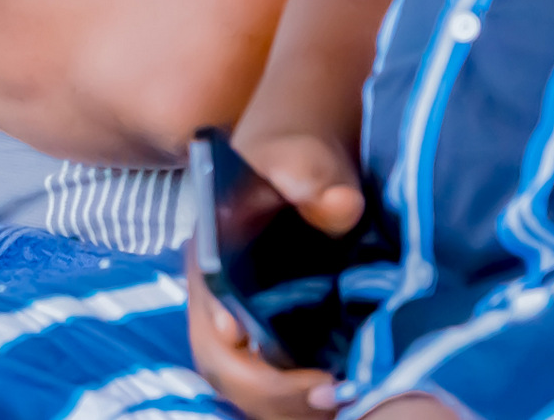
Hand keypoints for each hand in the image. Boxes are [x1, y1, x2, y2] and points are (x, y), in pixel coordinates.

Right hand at [183, 131, 370, 419]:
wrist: (302, 173)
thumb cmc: (294, 164)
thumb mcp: (300, 158)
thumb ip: (312, 175)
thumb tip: (338, 205)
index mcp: (208, 260)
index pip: (211, 320)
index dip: (239, 352)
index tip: (283, 361)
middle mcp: (215, 302)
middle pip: (226, 369)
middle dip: (273, 393)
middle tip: (331, 394)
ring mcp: (240, 328)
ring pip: (249, 389)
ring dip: (290, 406)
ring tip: (342, 400)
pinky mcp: (270, 344)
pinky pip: (275, 388)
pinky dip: (303, 401)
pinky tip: (345, 395)